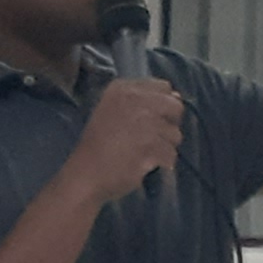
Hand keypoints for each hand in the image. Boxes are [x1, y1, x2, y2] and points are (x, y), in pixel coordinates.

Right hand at [65, 75, 183, 205]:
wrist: (85, 174)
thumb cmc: (98, 145)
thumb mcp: (112, 109)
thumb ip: (142, 100)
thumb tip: (178, 97)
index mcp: (123, 88)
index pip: (163, 88)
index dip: (163, 106)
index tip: (149, 120)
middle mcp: (135, 100)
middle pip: (175, 107)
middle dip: (168, 125)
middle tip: (150, 139)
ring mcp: (144, 123)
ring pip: (175, 134)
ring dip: (164, 147)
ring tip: (143, 154)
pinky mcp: (150, 146)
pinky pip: (171, 154)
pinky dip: (162, 163)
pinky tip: (144, 165)